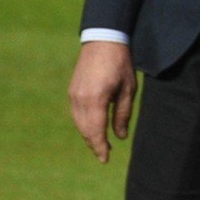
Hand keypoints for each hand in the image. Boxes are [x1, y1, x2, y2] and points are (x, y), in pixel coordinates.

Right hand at [68, 40, 137, 162]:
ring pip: (79, 123)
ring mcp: (73, 95)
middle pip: (85, 130)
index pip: (95, 132)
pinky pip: (76, 114)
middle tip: (105, 153)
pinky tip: (92, 126)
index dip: (100, 147)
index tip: (105, 159)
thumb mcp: (128, 89)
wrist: (103, 40)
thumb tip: (119, 137)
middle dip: (94, 143)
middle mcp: (80, 100)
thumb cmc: (120, 63)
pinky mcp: (72, 90)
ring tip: (100, 141)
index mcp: (96, 100)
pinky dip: (83, 123)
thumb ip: (123, 114)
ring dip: (88, 134)